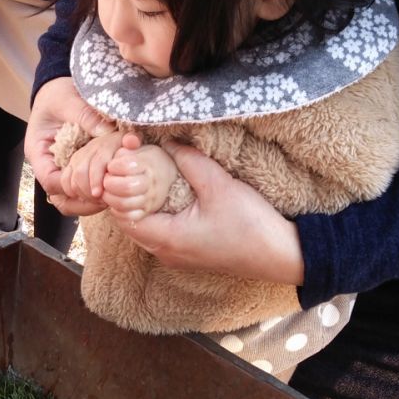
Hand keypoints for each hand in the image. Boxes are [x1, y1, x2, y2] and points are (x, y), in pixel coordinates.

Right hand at [25, 77, 115, 216]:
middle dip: (84, 202)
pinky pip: (85, 188)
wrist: (61, 88)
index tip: (94, 185)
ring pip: (73, 199)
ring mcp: (63, 169)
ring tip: (113, 196)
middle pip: (61, 198)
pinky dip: (98, 189)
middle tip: (108, 198)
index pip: (50, 181)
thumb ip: (85, 115)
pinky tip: (114, 185)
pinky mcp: (77, 167)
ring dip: (92, 201)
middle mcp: (50, 165)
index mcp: (39, 152)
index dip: (72, 188)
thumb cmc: (58, 93)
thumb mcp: (67, 100)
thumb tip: (107, 132)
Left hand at [103, 134, 177, 220]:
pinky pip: (128, 216)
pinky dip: (116, 210)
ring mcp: (149, 199)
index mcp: (149, 164)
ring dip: (109, 197)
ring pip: (124, 203)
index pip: (127, 165)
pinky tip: (113, 202)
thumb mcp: (140, 147)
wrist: (165, 174)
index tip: (111, 165)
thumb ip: (130, 143)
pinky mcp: (145, 212)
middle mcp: (151, 183)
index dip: (114, 166)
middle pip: (126, 187)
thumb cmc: (146, 160)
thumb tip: (129, 140)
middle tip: (106, 179)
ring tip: (106, 190)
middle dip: (110, 183)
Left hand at [114, 140, 304, 283]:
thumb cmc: (251, 225)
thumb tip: (167, 142)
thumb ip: (190, 161)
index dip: (118, 189)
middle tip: (133, 166)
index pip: (122, 215)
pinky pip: (159, 232)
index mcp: (167, 239)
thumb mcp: (219, 185)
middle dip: (126, 194)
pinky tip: (164, 193)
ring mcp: (176, 256)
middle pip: (129, 222)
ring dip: (140, 204)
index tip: (125, 164)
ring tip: (146, 175)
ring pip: (144, 228)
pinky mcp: (188, 254)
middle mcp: (165, 253)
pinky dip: (155, 213)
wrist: (280, 255)